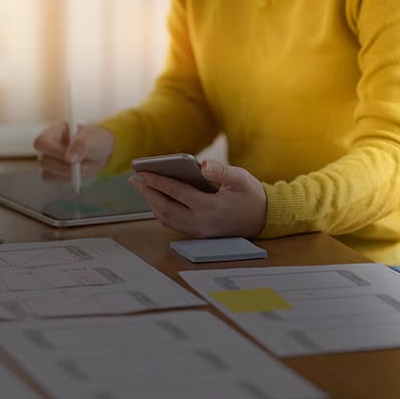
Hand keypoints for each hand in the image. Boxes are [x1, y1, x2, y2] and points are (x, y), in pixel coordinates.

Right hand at [33, 122, 113, 179]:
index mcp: (53, 132)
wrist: (100, 153)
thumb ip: (81, 145)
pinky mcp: (53, 174)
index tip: (68, 157)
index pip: (41, 142)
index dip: (51, 150)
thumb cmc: (94, 141)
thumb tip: (69, 158)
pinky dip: (66, 180)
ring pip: (47, 174)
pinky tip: (76, 175)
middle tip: (78, 166)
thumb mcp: (91, 139)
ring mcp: (49, 162)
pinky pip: (54, 181)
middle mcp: (47, 148)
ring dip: (65, 174)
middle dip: (62, 166)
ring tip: (80, 168)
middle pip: (43, 161)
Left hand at [129, 159, 266, 237]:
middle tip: (134, 179)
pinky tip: (155, 198)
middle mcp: (202, 222)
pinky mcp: (198, 233)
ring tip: (141, 187)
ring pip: (167, 218)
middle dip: (147, 193)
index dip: (157, 182)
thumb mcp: (241, 179)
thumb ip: (221, 172)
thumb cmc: (252, 195)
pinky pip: (173, 223)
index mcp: (211, 207)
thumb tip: (202, 165)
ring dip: (151, 203)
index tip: (142, 173)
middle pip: (165, 208)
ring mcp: (199, 230)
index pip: (177, 193)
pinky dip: (160, 211)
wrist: (265, 219)